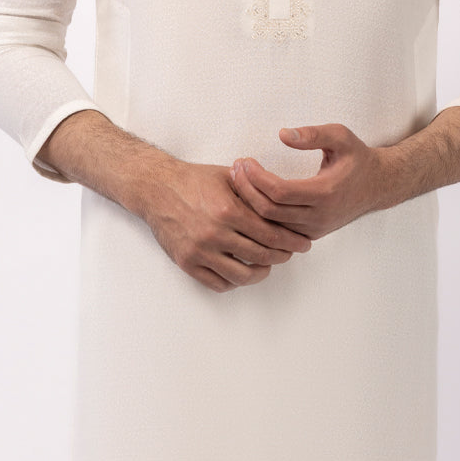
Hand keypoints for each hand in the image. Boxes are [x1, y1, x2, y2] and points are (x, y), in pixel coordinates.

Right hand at [141, 159, 311, 292]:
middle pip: (261, 256)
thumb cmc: (194, 180)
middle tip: (289, 253)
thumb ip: (254, 190)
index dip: (291, 241)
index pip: (271, 234)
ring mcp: (200, 251)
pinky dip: (234, 281)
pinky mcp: (187, 263)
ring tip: (266, 265)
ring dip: (260, 273)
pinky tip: (241, 270)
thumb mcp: (228, 176)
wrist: (157, 188)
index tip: (303, 243)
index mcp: (229, 211)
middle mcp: (215, 234)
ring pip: (242, 276)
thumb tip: (284, 200)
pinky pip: (218, 283)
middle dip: (282, 256)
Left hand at [230, 124, 386, 239]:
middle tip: (235, 169)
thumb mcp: (340, 136)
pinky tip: (249, 197)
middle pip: (269, 212)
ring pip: (270, 226)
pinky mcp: (310, 235)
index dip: (256, 177)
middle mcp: (319, 217)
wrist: (377, 185)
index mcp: (325, 193)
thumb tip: (283, 135)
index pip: (279, 192)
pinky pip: (278, 231)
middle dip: (246, 190)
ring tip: (238, 180)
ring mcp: (314, 230)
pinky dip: (260, 217)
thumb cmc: (357, 158)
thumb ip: (313, 134)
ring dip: (249, 205)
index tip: (244, 161)